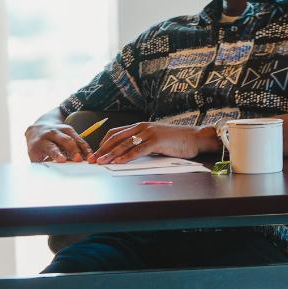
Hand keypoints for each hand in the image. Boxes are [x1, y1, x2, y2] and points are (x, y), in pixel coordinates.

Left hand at [25, 122, 91, 161]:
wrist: (37, 129)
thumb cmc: (37, 147)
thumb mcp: (35, 155)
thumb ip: (41, 164)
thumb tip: (48, 177)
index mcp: (40, 142)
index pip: (49, 147)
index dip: (56, 153)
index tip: (62, 159)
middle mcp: (50, 134)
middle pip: (63, 140)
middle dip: (72, 149)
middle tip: (78, 159)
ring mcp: (60, 130)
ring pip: (72, 139)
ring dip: (80, 149)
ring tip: (87, 159)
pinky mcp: (68, 130)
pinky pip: (78, 139)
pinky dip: (85, 147)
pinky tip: (90, 155)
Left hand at [90, 122, 212, 163]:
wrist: (195, 138)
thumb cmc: (175, 141)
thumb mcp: (153, 140)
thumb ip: (140, 143)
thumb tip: (125, 154)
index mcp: (139, 126)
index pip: (115, 133)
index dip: (103, 143)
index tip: (95, 153)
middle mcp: (141, 127)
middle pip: (116, 138)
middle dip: (102, 150)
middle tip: (92, 160)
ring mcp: (149, 133)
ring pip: (125, 144)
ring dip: (111, 155)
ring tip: (101, 162)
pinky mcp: (157, 141)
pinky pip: (138, 150)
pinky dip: (127, 157)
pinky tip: (118, 163)